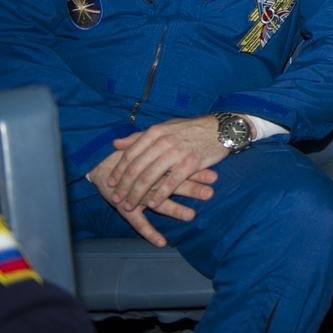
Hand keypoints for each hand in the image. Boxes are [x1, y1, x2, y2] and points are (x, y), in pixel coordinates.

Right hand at [88, 150, 216, 246]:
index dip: (197, 172)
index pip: (180, 167)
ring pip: (157, 203)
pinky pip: (138, 223)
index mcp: (157, 165)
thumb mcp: (150, 149)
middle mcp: (149, 180)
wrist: (100, 163)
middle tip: (210, 193)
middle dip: (191, 189)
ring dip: (174, 209)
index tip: (215, 176)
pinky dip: (149, 233)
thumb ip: (170, 149)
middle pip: (172, 184)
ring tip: (191, 215)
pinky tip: (162, 243)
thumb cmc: (131, 157)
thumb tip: (198, 148)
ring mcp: (136, 196)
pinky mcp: (125, 208)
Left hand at [106, 116, 231, 215]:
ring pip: (150, 178)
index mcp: (155, 132)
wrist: (221, 129)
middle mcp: (163, 142)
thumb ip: (139, 137)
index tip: (111, 183)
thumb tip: (116, 144)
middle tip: (116, 199)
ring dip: (137, 194)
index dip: (119, 171)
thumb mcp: (164, 128)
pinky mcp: (191, 164)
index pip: (130, 155)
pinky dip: (160, 195)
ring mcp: (177, 153)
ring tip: (130, 205)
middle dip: (124, 187)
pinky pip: (170, 183)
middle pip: (137, 168)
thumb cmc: (191, 129)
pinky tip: (153, 205)